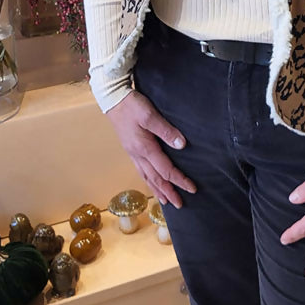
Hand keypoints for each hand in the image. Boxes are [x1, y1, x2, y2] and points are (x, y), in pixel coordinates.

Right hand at [105, 89, 196, 208]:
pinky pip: (141, 170)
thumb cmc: (132, 106)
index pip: (166, 170)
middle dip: (168, 192)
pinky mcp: (130, 148)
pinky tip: (151, 181)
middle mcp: (138, 154)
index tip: (192, 188)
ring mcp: (133, 153)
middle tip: (180, 204)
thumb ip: (166, 131)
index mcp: (144, 148)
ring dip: (157, 190)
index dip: (180, 180)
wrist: (113, 99)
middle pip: (155, 179)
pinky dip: (148, 180)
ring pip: (147, 177)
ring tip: (165, 201)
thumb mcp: (150, 116)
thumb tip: (181, 145)